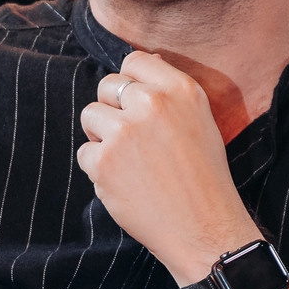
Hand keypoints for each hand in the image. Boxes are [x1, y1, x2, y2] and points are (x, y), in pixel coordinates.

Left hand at [77, 50, 262, 283]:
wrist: (204, 228)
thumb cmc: (204, 177)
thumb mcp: (201, 121)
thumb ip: (170, 91)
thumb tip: (144, 60)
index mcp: (181, 90)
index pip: (134, 61)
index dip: (130, 82)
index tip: (136, 105)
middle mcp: (152, 104)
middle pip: (107, 86)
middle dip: (112, 110)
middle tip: (132, 139)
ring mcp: (125, 132)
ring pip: (90, 116)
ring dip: (101, 137)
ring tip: (128, 161)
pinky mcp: (104, 161)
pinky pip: (85, 152)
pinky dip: (98, 169)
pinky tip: (124, 182)